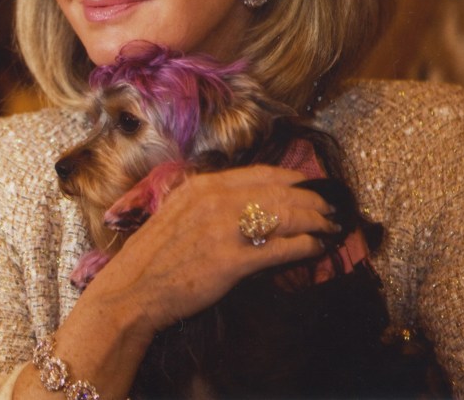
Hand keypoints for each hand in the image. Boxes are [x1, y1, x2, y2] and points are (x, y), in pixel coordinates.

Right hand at [83, 164, 337, 334]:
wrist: (133, 289)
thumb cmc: (154, 256)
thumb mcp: (178, 212)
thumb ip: (208, 201)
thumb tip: (243, 202)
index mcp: (203, 185)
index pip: (261, 174)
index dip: (291, 179)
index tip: (308, 186)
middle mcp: (216, 200)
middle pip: (280, 193)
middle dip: (311, 201)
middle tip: (329, 209)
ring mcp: (225, 229)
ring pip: (286, 216)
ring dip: (314, 221)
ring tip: (330, 227)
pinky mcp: (232, 261)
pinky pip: (280, 248)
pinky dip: (304, 246)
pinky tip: (315, 248)